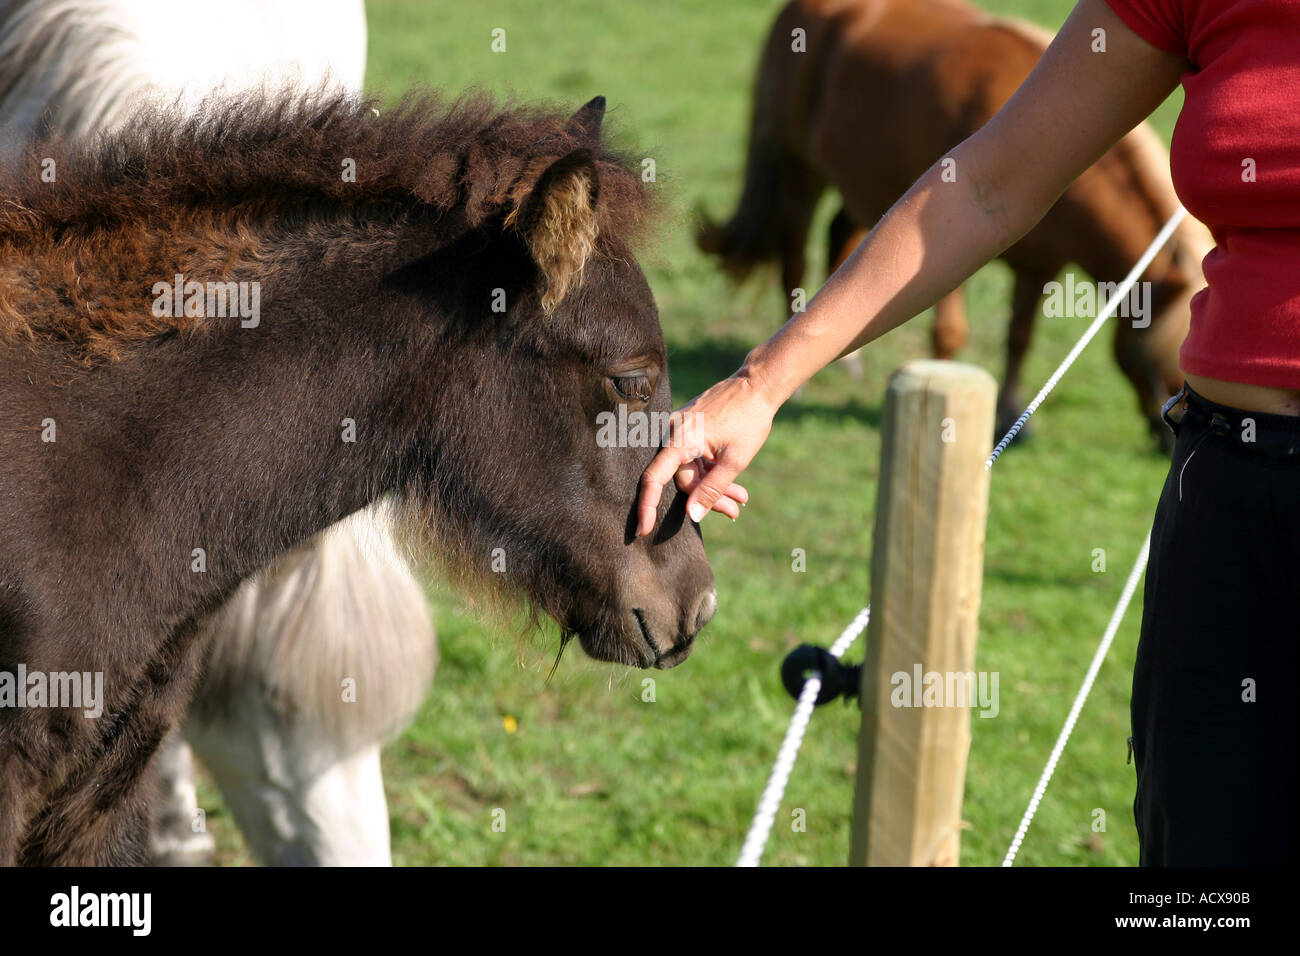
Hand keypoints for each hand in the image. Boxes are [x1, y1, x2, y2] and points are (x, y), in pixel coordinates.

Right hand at [636, 372, 774, 535]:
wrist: (758, 385)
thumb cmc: (749, 419)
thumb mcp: (734, 460)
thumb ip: (712, 489)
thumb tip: (693, 516)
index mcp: (679, 439)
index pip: (655, 478)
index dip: (647, 506)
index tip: (643, 529)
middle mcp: (673, 433)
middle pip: (682, 479)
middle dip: (707, 497)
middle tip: (735, 512)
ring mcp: (681, 430)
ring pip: (692, 470)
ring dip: (714, 487)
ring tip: (741, 500)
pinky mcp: (690, 430)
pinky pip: (696, 458)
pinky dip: (712, 472)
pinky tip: (734, 486)